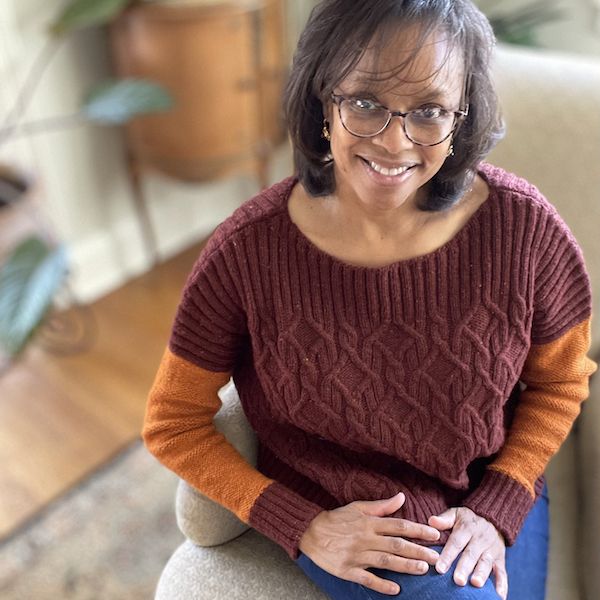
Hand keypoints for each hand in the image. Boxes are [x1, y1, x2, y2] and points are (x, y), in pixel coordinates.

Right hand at [299, 492, 441, 595]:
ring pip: (386, 562)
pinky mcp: (348, 570)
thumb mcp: (358, 507)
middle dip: (418, 551)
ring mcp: (357, 555)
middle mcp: (366, 538)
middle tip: (436, 558)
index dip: (418, 530)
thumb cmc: (337, 519)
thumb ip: (382, 505)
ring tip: (422, 570)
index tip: (435, 535)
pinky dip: (381, 584)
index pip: (399, 526)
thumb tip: (402, 497)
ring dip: (405, 566)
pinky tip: (396, 589)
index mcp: (369, 523)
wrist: (311, 532)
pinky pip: (367, 579)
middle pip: (396, 545)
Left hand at [428, 506, 507, 599]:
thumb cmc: (468, 519)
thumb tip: (431, 521)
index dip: (448, 555)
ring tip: (475, 584)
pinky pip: (502, 573)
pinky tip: (498, 596)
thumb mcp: (456, 514)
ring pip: (486, 563)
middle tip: (457, 581)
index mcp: (467, 528)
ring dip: (481, 574)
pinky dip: (502, 585)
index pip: (456, 542)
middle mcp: (480, 539)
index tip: (439, 568)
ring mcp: (492, 550)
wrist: (493, 517)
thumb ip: (444, 519)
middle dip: (464, 568)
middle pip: (471, 554)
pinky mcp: (500, 559)